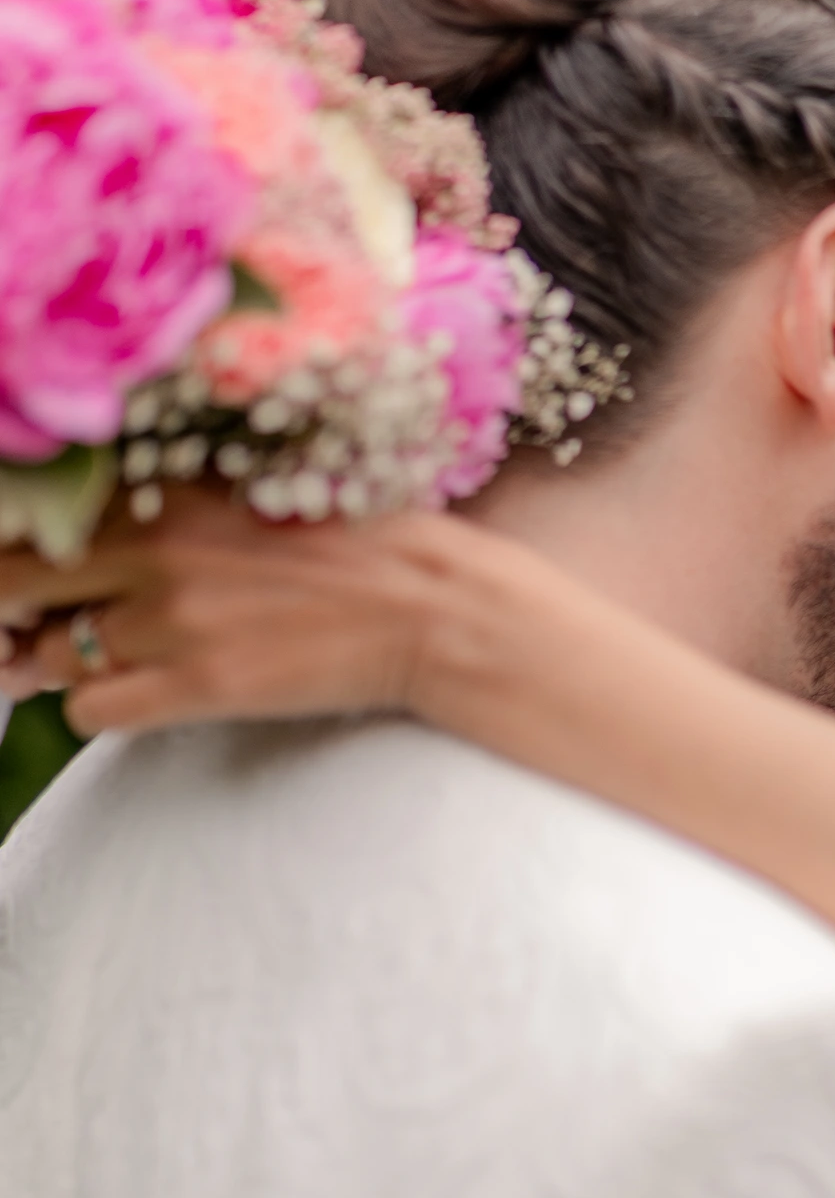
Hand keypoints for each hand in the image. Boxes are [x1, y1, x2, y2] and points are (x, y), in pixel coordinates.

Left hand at [0, 488, 473, 736]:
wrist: (429, 606)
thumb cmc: (349, 543)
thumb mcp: (245, 490)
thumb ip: (163, 501)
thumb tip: (78, 539)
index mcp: (165, 489)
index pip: (34, 516)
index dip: (20, 550)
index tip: (36, 571)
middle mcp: (155, 549)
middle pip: (14, 582)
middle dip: (14, 609)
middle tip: (41, 623)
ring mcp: (174, 620)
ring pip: (51, 653)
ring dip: (66, 660)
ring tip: (118, 658)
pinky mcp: (201, 686)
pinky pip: (89, 708)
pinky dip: (100, 706)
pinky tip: (143, 692)